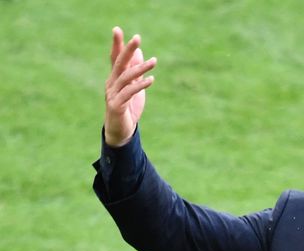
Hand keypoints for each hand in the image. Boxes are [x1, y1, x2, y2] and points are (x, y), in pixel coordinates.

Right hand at [104, 26, 156, 146]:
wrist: (121, 131)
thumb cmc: (128, 107)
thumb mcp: (134, 87)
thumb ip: (135, 71)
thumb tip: (139, 52)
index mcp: (115, 78)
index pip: (115, 58)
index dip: (117, 44)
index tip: (118, 29)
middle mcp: (111, 83)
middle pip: (119, 63)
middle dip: (127, 50)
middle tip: (137, 37)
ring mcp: (113, 94)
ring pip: (126, 77)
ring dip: (141, 68)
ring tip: (154, 61)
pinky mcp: (117, 105)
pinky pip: (129, 93)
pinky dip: (140, 85)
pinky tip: (151, 79)